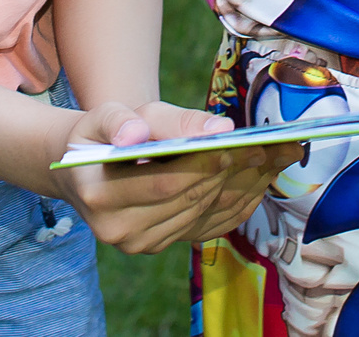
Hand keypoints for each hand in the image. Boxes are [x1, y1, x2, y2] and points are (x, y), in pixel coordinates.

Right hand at [53, 101, 294, 252]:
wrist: (83, 171)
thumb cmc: (102, 135)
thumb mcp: (114, 114)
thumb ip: (156, 120)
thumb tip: (211, 130)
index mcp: (100, 197)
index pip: (164, 184)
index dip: (202, 165)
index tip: (235, 144)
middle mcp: (120, 231)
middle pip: (190, 200)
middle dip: (232, 171)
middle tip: (270, 146)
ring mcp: (143, 244)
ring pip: (205, 213)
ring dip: (244, 184)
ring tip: (276, 156)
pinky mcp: (163, 245)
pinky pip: (210, 226)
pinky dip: (240, 201)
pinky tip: (262, 177)